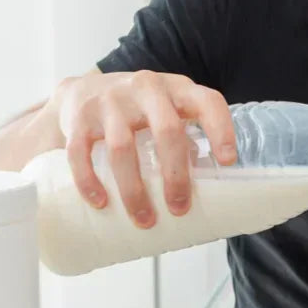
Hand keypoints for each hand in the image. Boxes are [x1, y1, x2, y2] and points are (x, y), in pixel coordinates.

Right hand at [50, 70, 234, 227]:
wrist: (83, 90)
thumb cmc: (138, 109)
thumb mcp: (167, 110)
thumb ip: (186, 136)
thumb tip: (207, 185)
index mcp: (177, 89)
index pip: (207, 101)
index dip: (221, 129)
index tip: (228, 161)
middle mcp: (146, 88)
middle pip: (166, 130)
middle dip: (175, 174)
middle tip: (179, 208)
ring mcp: (110, 101)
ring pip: (122, 147)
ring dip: (133, 189)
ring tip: (144, 218)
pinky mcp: (79, 117)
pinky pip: (80, 152)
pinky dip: (90, 181)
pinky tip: (100, 202)